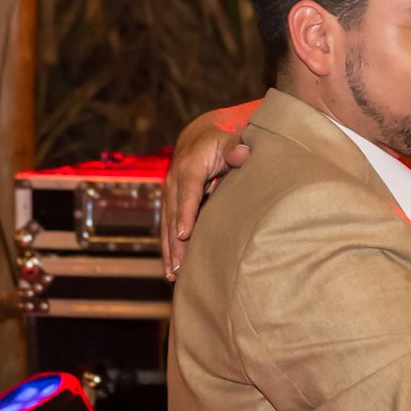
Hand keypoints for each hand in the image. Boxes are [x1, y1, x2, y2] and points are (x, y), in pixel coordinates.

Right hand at [162, 105, 253, 279]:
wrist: (201, 134)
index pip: (188, 192)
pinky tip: (172, 269)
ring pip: (168, 225)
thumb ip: (236, 147)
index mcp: (189, 166)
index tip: (186, 235)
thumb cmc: (222, 138)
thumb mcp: (231, 137)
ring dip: (170, 250)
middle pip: (174, 215)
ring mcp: (170, 193)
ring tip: (173, 275)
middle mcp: (174, 181)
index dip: (187, 213)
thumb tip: (242, 154)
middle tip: (180, 267)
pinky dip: (169, 247)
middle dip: (175, 242)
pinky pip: (168, 227)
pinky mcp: (172, 202)